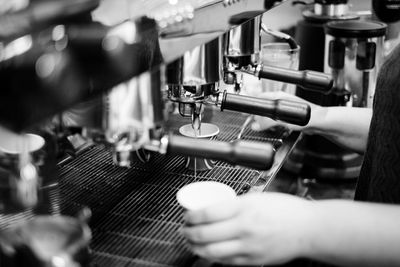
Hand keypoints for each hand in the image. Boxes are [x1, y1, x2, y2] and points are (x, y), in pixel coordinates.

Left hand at [182, 192, 315, 265]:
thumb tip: (215, 207)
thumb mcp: (258, 197)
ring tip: (191, 242)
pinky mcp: (253, 260)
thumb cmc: (287, 211)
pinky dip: (213, 257)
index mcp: (245, 208)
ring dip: (196, 247)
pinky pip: (226, 261)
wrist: (308, 229)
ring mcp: (248, 247)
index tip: (187, 215)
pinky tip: (209, 251)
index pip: (207, 213)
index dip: (191, 216)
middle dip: (188, 233)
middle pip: (205, 234)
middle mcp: (244, 228)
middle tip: (184, 229)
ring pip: (212, 252)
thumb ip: (236, 204)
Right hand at [251, 91, 319, 132]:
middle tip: (255, 125)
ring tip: (265, 128)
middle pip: (263, 108)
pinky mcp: (288, 117)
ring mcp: (284, 108)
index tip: (245, 115)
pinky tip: (275, 130)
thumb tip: (256, 125)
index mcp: (279, 96)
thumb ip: (269, 122)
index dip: (251, 107)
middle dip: (258, 117)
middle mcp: (281, 100)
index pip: (259, 99)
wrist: (322, 123)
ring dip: (265, 123)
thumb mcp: (285, 119)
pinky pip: (275, 121)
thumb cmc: (310, 116)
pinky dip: (272, 126)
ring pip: (269, 115)